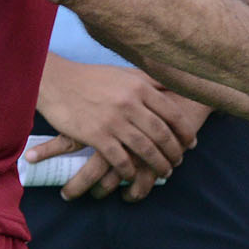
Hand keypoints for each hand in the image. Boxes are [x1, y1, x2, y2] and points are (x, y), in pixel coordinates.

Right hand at [33, 61, 207, 200]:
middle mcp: (130, 103)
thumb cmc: (93, 78)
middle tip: (178, 162)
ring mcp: (113, 120)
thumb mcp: (125, 73)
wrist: (57, 82)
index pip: (172, 113)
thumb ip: (150, 80)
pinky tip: (132, 175)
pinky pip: (119, 158)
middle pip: (161, 134)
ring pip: (144, 148)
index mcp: (140, 87)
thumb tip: (174, 86)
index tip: (191, 143)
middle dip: (174, 151)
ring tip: (163, 173)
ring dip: (157, 164)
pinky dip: (129, 170)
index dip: (185, 131)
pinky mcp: (96, 135)